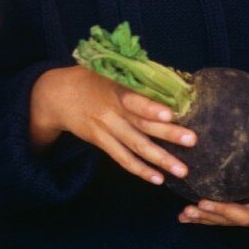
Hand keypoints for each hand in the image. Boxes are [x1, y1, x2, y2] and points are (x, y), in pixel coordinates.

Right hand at [30, 66, 196, 184]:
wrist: (56, 96)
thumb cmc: (89, 78)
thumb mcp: (107, 69)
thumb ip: (132, 75)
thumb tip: (168, 76)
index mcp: (114, 89)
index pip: (133, 99)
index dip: (150, 108)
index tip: (171, 114)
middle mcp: (111, 110)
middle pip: (141, 125)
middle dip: (168, 134)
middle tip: (192, 140)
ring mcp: (105, 128)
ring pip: (135, 146)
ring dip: (160, 158)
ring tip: (182, 170)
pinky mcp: (100, 141)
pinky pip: (122, 159)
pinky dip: (139, 169)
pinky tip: (158, 179)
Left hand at [178, 160, 248, 226]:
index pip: (248, 213)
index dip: (229, 209)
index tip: (216, 201)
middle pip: (235, 218)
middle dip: (214, 214)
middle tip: (194, 206)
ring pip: (225, 221)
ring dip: (204, 218)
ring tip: (184, 214)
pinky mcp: (242, 213)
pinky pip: (222, 218)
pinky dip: (203, 218)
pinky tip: (185, 216)